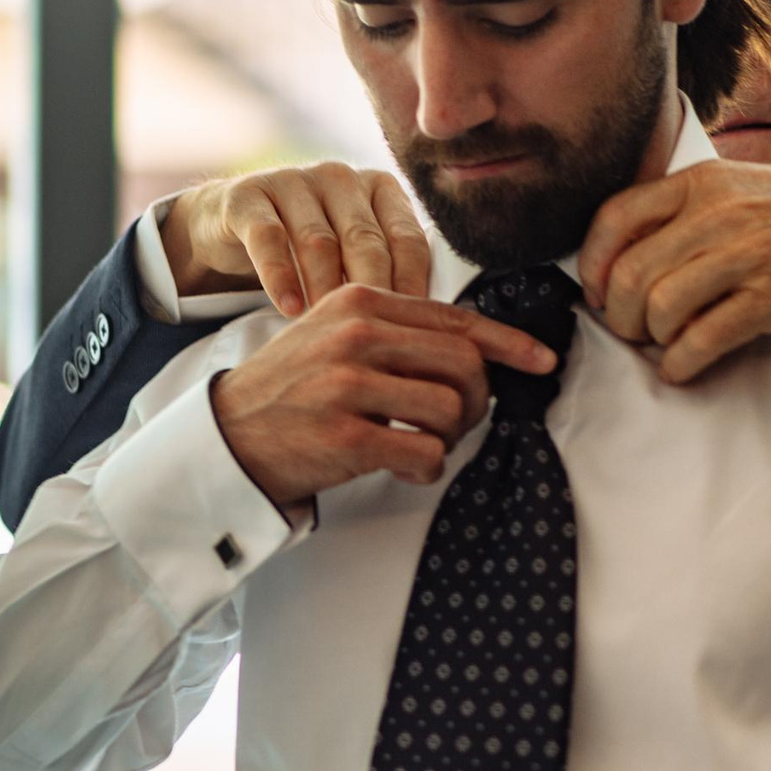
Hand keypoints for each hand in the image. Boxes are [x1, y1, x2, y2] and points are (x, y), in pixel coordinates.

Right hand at [164, 163, 431, 315]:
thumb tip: (427, 328)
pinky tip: (290, 309)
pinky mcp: (247, 196)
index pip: (408, 238)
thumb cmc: (305, 250)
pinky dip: (280, 277)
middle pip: (366, 241)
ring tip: (329, 332)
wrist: (229, 225)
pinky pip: (268, 238)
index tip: (413, 333)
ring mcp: (292, 181)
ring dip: (325, 291)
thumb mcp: (350, 255)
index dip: (413, 288)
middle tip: (374, 343)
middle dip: (372, 294)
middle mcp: (339, 177)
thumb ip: (386, 275)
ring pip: (319, 241)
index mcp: (378, 188)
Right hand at [209, 284, 552, 507]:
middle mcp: (357, 334)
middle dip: (476, 401)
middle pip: (466, 364)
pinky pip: (425, 453)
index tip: (542, 361)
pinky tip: (405, 469)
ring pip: (452, 409)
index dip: (509, 344)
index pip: (456, 319)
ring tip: (423, 445)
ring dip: (450, 438)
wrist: (229, 434)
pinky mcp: (345, 435)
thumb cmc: (296, 387)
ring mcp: (348, 384)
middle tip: (454, 423)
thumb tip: (479, 347)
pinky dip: (427, 469)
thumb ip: (398, 330)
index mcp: (362, 300)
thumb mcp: (338, 334)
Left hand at [577, 159, 770, 384]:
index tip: (596, 291)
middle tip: (631, 330)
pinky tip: (683, 367)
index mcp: (703, 180)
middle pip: (630, 273)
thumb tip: (627, 260)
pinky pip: (703, 339)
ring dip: (650, 339)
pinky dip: (680, 363)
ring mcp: (747, 254)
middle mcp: (718, 212)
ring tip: (664, 345)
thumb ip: (687, 213)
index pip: (614, 219)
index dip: (591, 265)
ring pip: (659, 307)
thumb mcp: (742, 188)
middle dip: (618, 315)